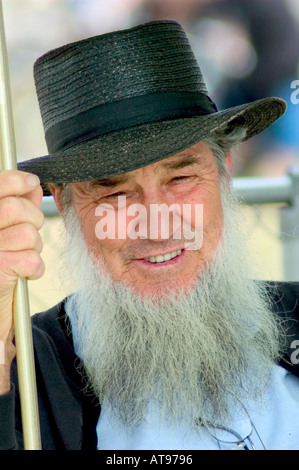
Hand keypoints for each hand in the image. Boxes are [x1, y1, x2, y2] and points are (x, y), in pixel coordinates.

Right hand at [0, 170, 44, 384]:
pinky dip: (35, 268)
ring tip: (22, 257)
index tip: (31, 183)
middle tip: (29, 233)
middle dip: (33, 219)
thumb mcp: (2, 233)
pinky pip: (33, 259)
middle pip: (17, 208)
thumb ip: (15, 206)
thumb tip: (31, 186)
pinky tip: (22, 275)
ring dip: (34, 247)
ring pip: (30, 234)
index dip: (18, 180)